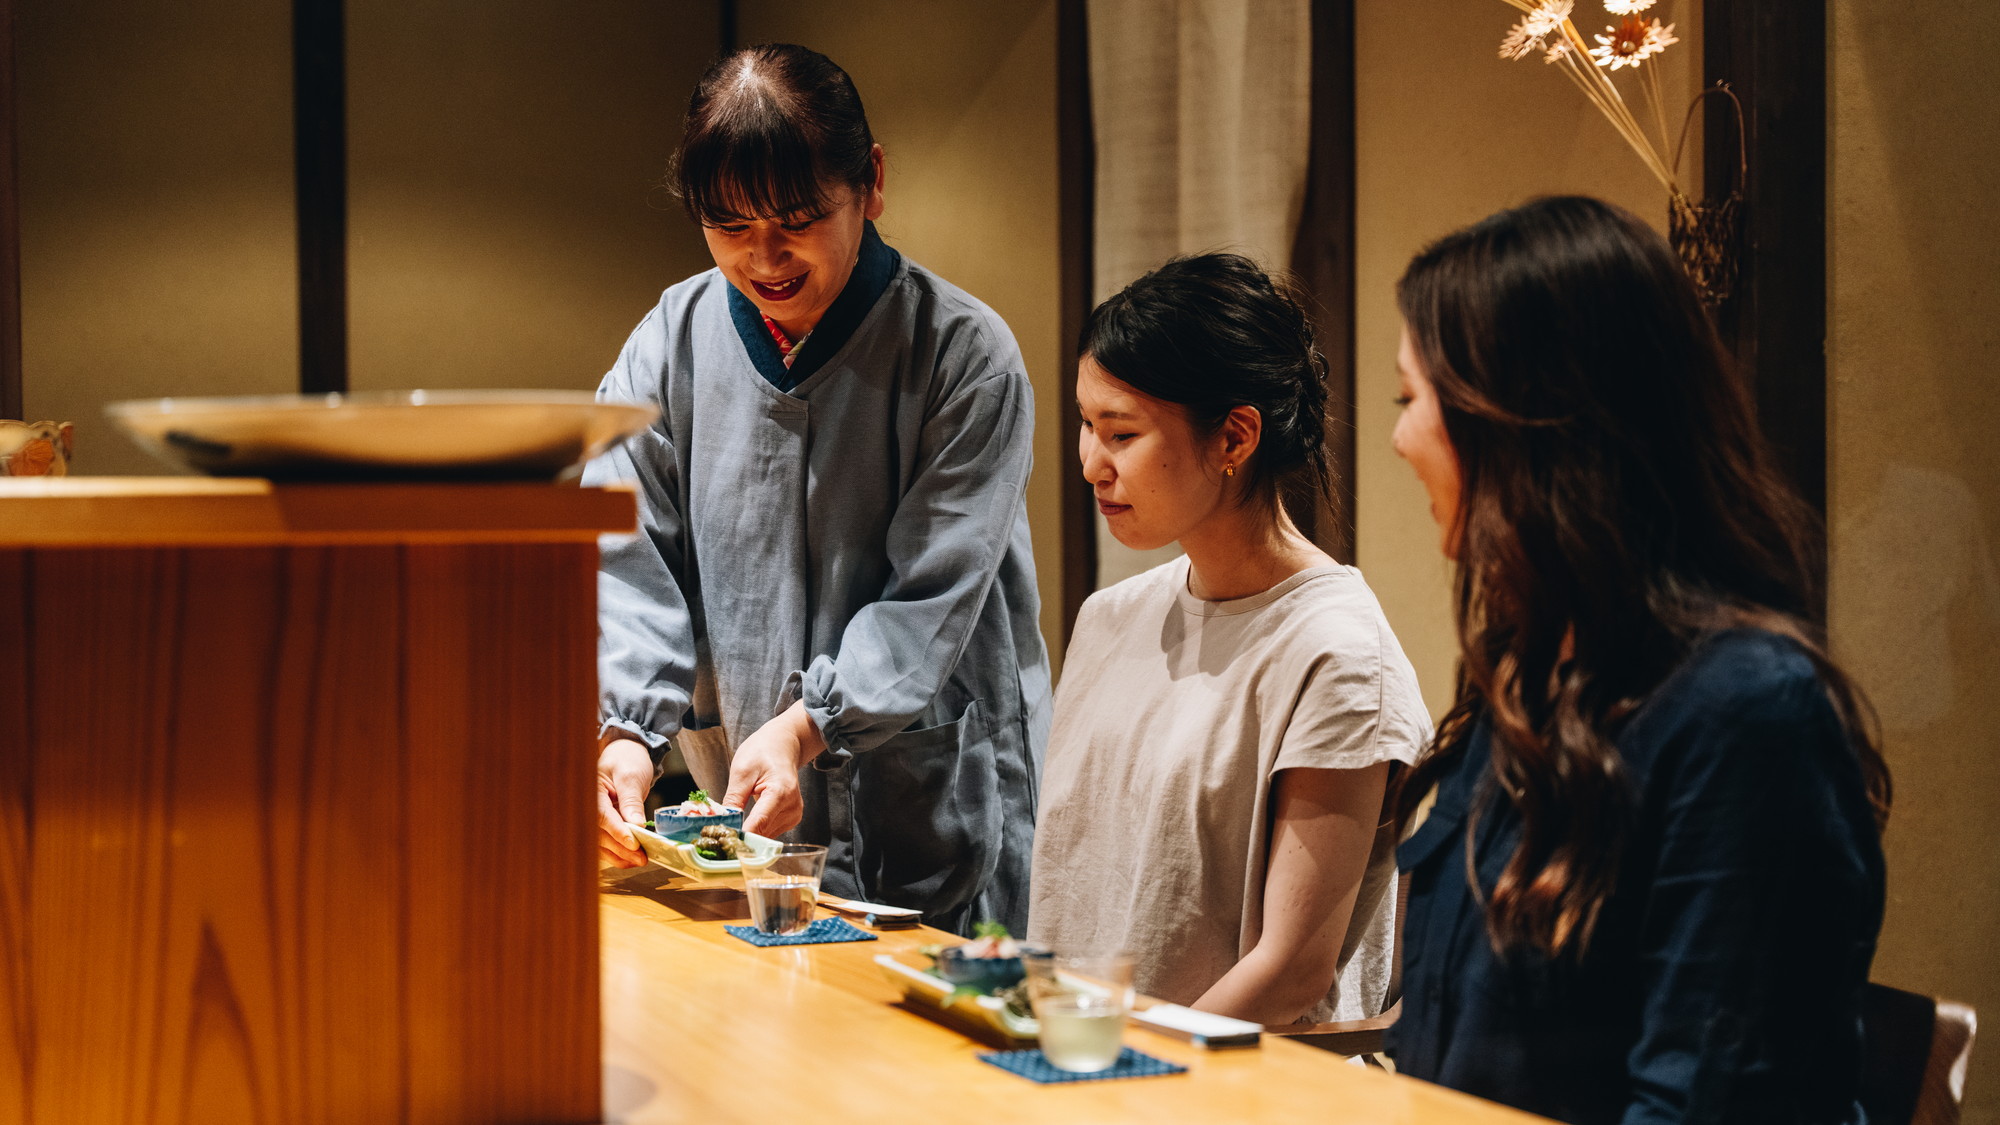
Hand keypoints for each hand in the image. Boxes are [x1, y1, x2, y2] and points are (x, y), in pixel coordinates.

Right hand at [596, 738, 654, 867]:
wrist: (624, 755)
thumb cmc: (626, 760)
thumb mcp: (631, 776)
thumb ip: (631, 800)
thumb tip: (636, 824)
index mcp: (590, 791)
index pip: (601, 816)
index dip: (617, 832)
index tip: (633, 844)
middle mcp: (587, 807)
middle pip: (600, 834)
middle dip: (621, 848)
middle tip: (642, 858)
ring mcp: (593, 817)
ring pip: (601, 843)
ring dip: (619, 855)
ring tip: (640, 861)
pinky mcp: (601, 825)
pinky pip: (605, 843)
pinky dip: (618, 853)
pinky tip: (631, 859)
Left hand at [724, 701, 825, 837]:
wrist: (782, 745)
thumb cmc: (762, 752)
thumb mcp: (742, 770)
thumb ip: (734, 800)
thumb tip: (725, 825)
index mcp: (781, 792)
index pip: (758, 823)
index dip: (739, 836)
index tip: (720, 843)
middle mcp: (792, 807)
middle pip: (762, 833)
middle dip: (740, 835)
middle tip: (717, 835)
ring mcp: (794, 815)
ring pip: (764, 836)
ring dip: (747, 834)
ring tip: (731, 825)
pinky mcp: (791, 819)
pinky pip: (768, 832)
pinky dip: (755, 830)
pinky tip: (745, 822)